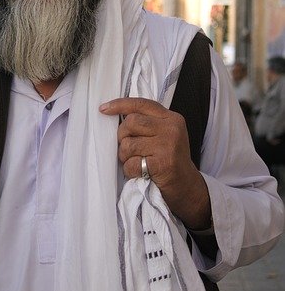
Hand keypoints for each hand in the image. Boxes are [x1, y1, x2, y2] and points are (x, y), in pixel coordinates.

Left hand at [99, 97, 211, 229]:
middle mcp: (171, 128)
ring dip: (125, 156)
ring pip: (128, 144)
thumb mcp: (164, 135)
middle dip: (122, 136)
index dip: (120, 105)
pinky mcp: (163, 164)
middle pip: (131, 122)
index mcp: (171, 118)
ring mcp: (168, 145)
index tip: (103, 109)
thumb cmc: (169, 159)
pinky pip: (132, 163)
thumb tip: (115, 115)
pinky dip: (129, 170)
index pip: (141, 104)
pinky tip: (138, 173)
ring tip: (135, 161)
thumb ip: (147, 122)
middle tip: (127, 148)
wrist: (187, 186)